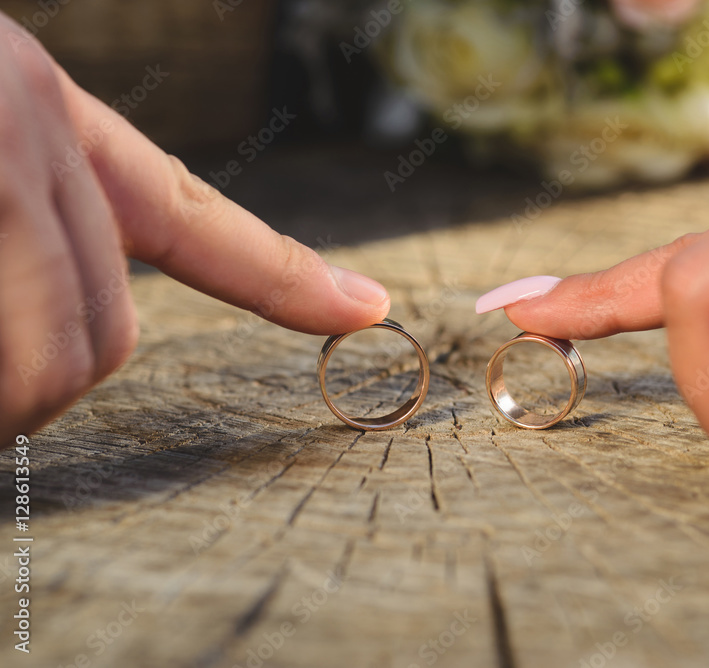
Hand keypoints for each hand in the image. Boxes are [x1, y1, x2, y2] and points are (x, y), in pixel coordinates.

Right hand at [0, 16, 389, 444]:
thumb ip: (31, 231)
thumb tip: (71, 352)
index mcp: (42, 115)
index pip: (197, 219)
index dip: (285, 275)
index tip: (368, 306)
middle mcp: (27, 122)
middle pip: (105, 336)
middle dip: (35, 395)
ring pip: (49, 357)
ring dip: (4, 393)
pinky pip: (3, 345)